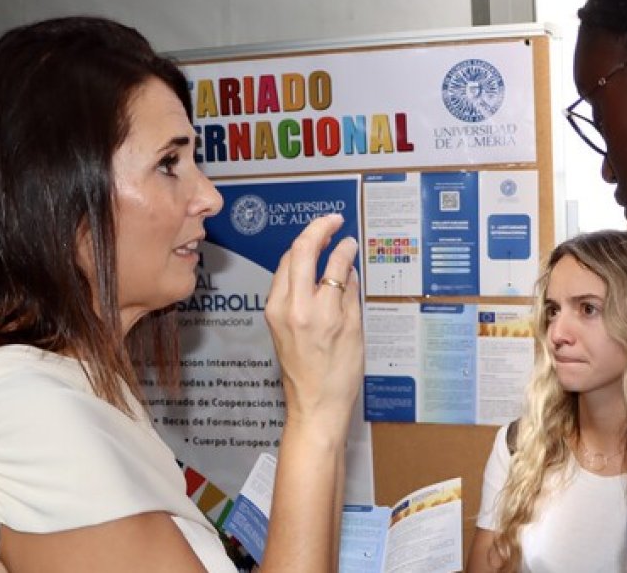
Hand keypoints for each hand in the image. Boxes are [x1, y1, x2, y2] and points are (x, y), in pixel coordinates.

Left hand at [264, 213, 363, 431]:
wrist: (314, 405)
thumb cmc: (339, 376)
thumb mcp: (355, 332)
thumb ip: (350, 294)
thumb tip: (348, 266)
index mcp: (321, 313)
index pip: (333, 264)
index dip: (345, 246)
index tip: (351, 240)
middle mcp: (294, 308)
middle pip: (301, 252)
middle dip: (318, 230)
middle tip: (333, 220)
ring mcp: (278, 311)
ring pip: (288, 262)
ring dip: (304, 244)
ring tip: (322, 236)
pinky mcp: (271, 317)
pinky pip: (282, 279)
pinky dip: (295, 264)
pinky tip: (308, 262)